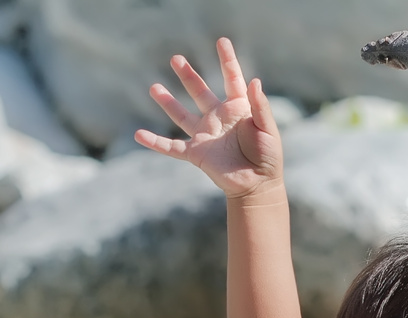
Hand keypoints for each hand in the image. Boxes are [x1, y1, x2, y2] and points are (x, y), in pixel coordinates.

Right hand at [135, 38, 283, 200]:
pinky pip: (171, 147)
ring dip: (168, 102)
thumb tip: (255, 81)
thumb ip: (260, 107)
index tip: (222, 41)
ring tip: (154, 87)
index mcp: (238, 108)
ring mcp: (205, 134)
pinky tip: (138, 134)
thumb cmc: (268, 157)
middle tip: (176, 58)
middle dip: (188, 75)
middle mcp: (218, 118)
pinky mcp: (196, 153)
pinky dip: (155, 142)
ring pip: (181, 115)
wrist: (259, 185)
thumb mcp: (268, 129)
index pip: (232, 78)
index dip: (227, 60)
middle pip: (200, 91)